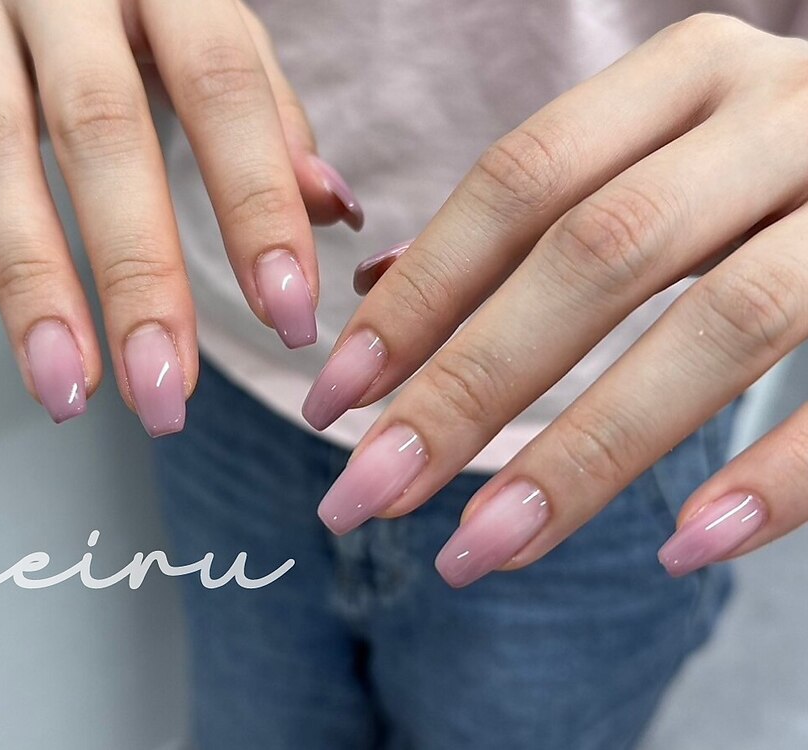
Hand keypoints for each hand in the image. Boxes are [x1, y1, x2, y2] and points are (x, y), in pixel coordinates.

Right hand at [0, 0, 361, 431]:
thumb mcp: (207, 23)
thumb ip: (264, 108)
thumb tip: (327, 209)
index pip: (222, 88)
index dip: (257, 207)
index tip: (286, 316)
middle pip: (100, 131)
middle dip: (137, 275)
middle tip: (166, 390)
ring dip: (26, 283)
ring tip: (65, 389)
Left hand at [303, 13, 807, 585]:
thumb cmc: (766, 170)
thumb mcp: (651, 158)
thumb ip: (533, 218)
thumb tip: (381, 287)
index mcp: (685, 79)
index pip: (519, 182)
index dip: (420, 294)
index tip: (335, 398)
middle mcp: (777, 115)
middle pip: (595, 257)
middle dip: (466, 387)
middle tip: (366, 492)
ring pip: (721, 325)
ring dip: (584, 454)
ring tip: (479, 548)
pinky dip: (773, 478)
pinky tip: (678, 551)